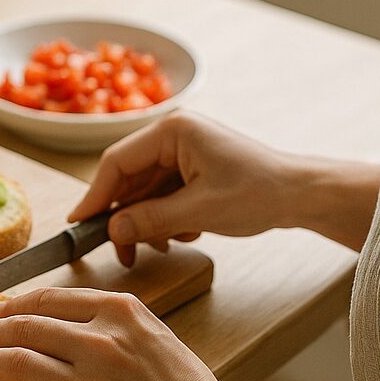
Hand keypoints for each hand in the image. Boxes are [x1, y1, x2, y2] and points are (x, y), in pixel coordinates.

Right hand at [70, 112, 379, 261]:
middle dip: (125, 216)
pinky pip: (162, 195)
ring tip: (160, 246)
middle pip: (128, 178)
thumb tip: (112, 229)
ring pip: (144, 191)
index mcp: (172, 130)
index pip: (116, 162)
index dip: (95, 196)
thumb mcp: (199, 212)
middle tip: (121, 250)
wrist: (301, 196)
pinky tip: (184, 234)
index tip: (79, 225)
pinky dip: (165, 219)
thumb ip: (151, 219)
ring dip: (147, 222)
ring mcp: (182, 152)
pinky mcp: (191, 169)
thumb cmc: (258, 192)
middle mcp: (173, 135)